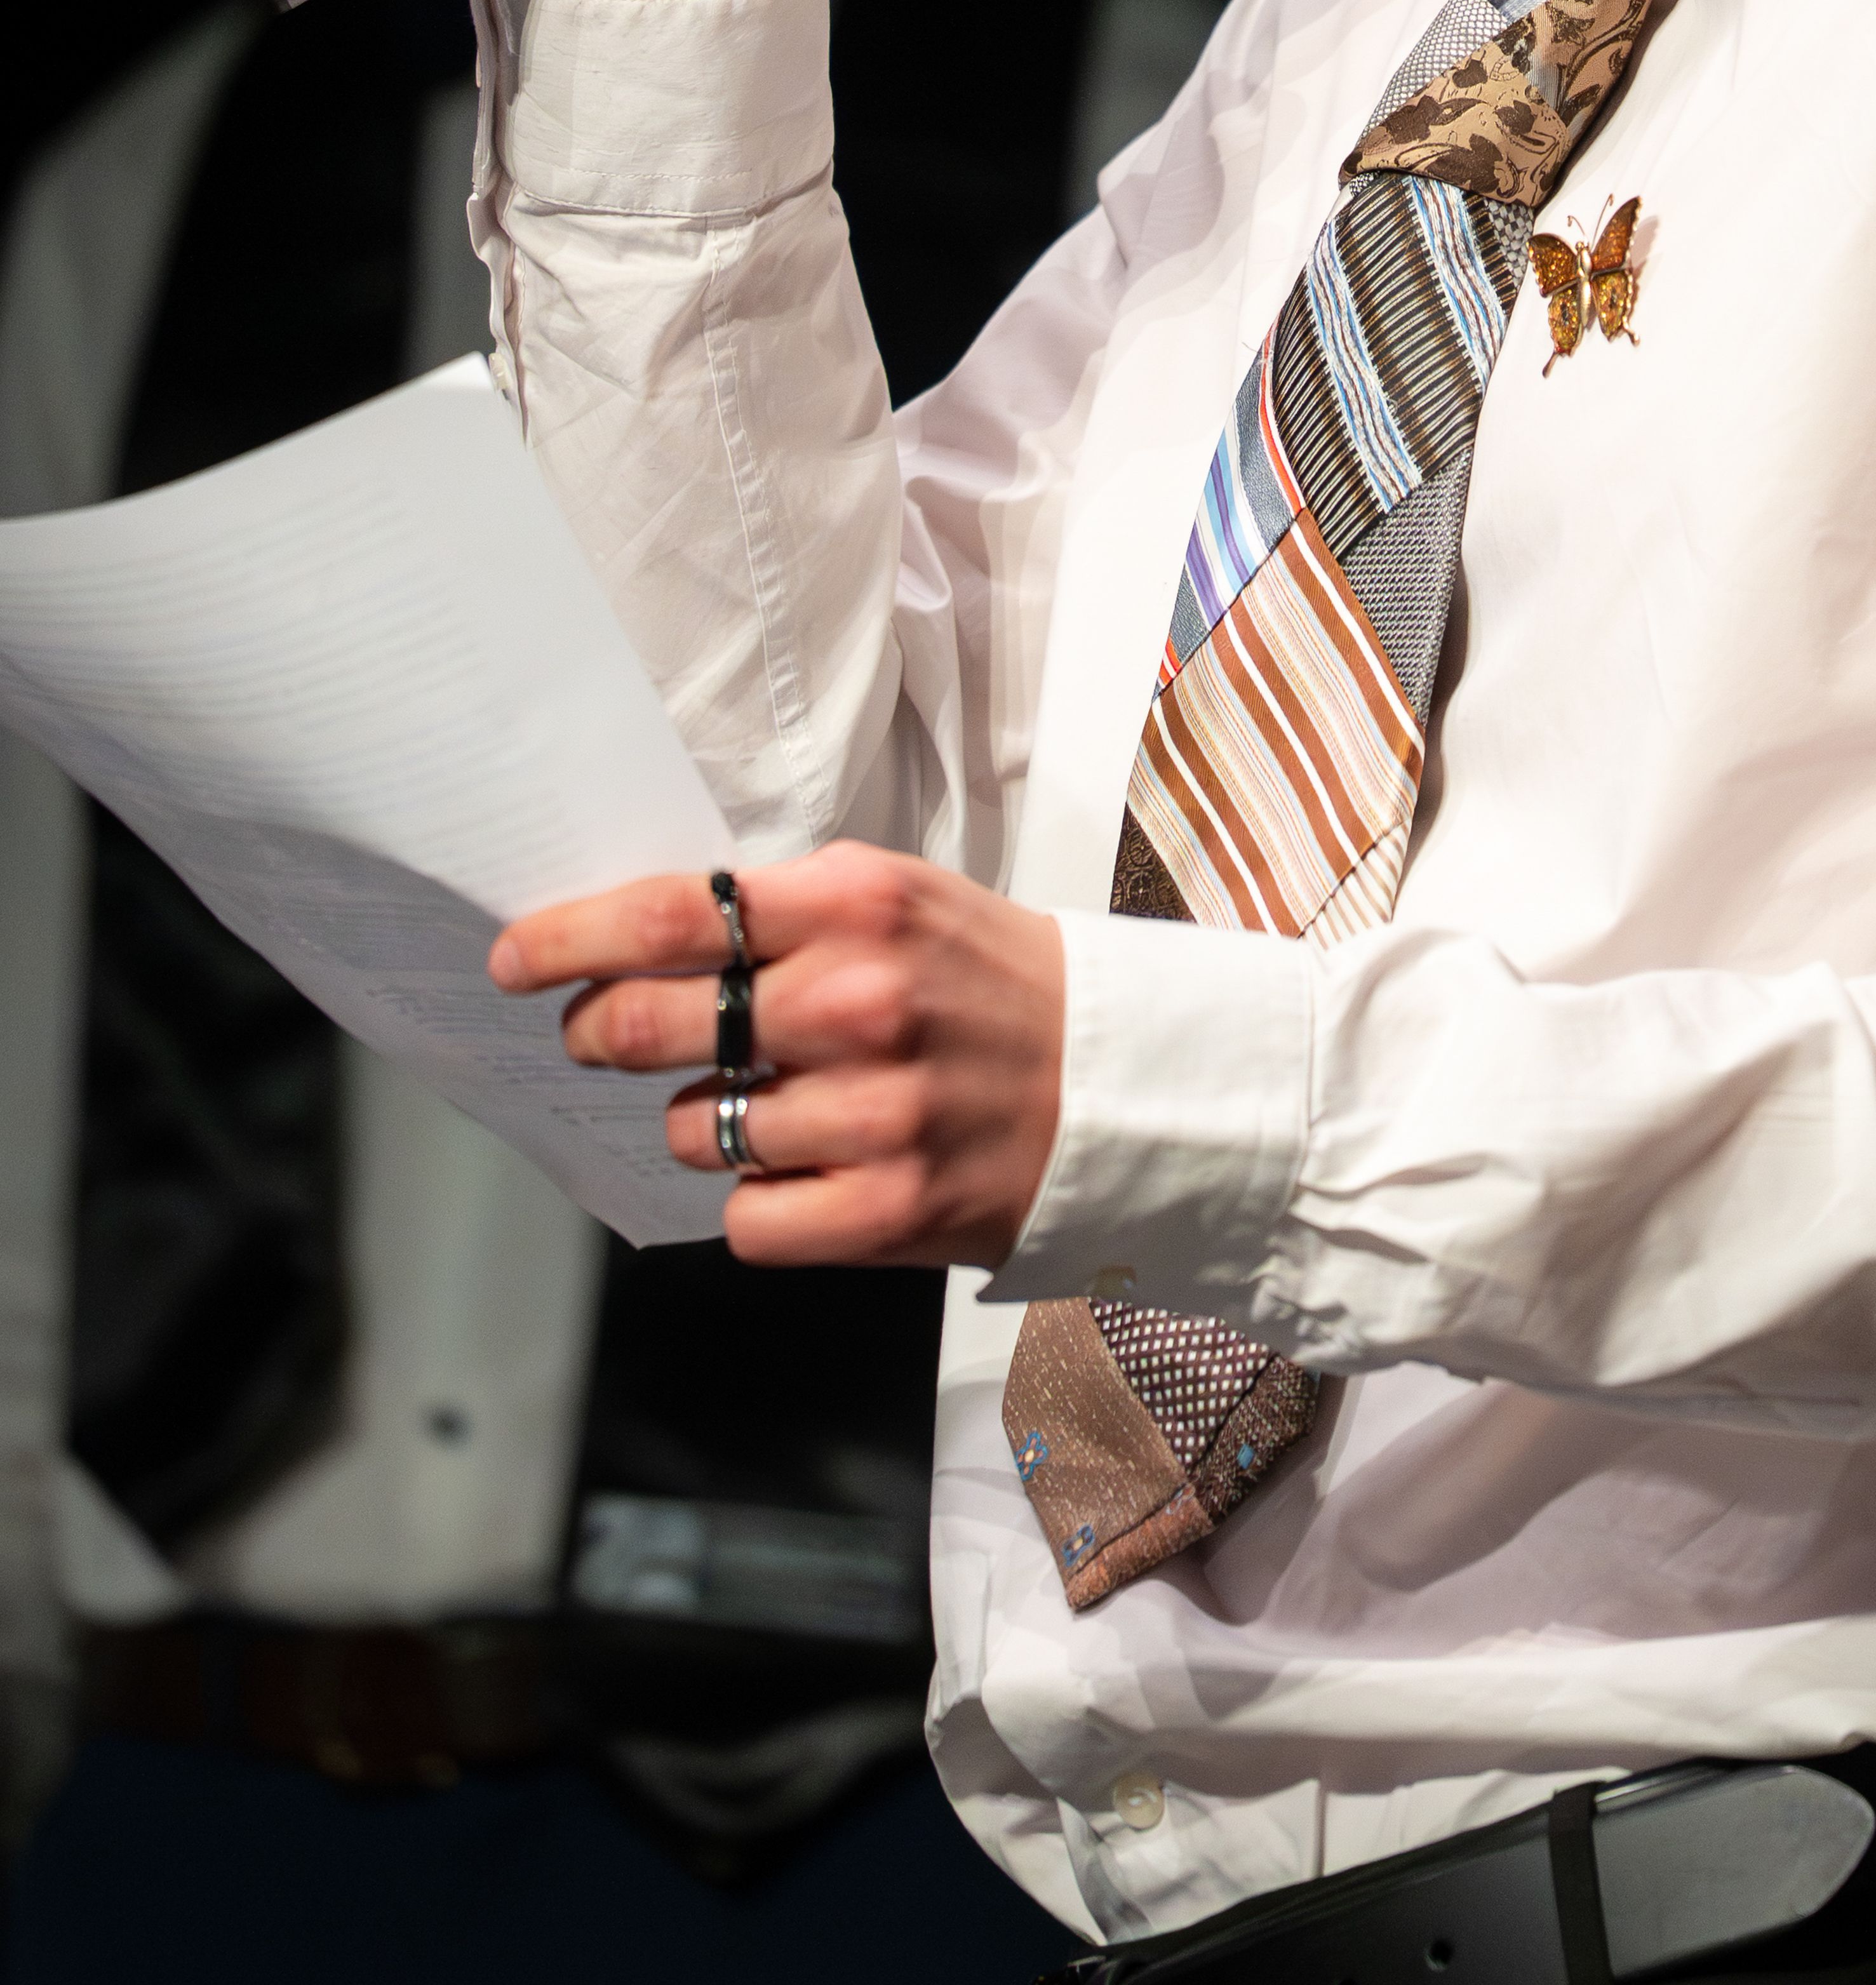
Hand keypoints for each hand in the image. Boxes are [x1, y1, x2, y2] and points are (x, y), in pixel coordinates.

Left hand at [490, 847, 1064, 1265]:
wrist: (1118, 1082)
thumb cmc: (989, 984)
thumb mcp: (899, 901)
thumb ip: (782, 913)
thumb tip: (639, 942)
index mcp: (857, 905)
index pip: (674, 915)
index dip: (572, 938)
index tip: (514, 958)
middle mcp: (859, 1001)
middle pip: (655, 1026)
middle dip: (598, 1034)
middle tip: (595, 1037)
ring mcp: (875, 1111)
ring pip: (692, 1132)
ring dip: (697, 1124)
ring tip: (766, 1106)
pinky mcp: (889, 1209)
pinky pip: (748, 1218)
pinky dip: (757, 1199)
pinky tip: (807, 1170)